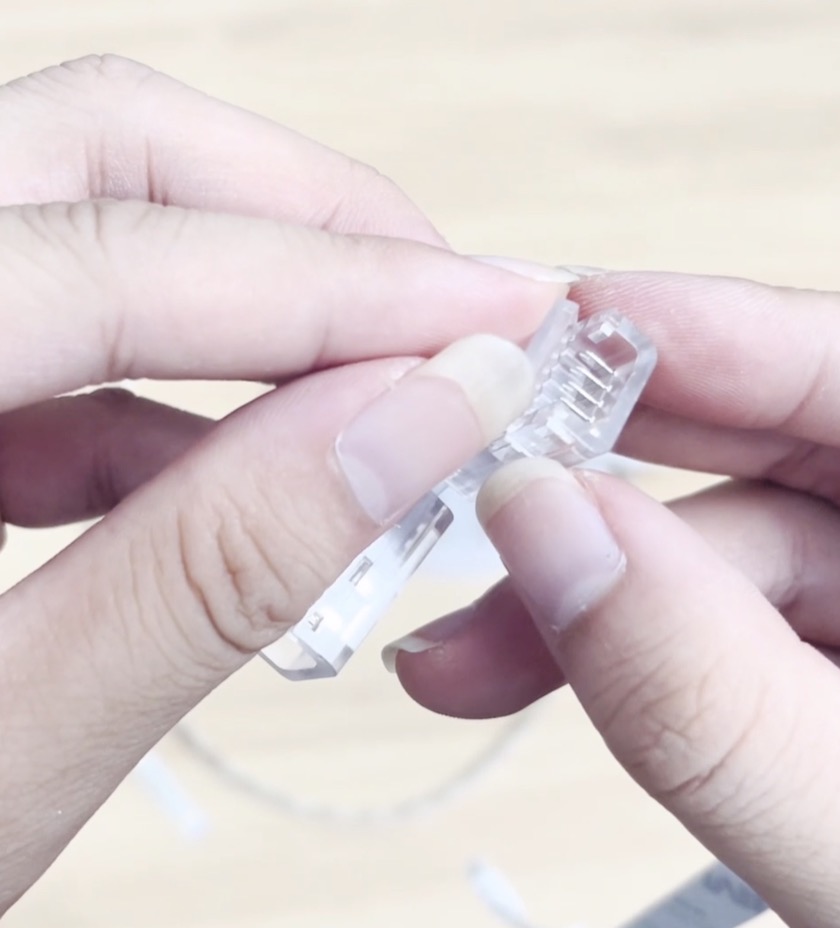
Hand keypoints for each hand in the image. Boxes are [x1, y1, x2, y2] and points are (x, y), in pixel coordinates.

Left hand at [0, 55, 569, 911]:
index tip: (497, 320)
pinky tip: (234, 471)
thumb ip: (214, 573)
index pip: (113, 260)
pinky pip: (50, 328)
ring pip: (85, 213)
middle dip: (308, 223)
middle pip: (96, 150)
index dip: (345, 287)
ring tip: (377, 393)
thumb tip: (413, 426)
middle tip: (445, 310)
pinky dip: (172, 384)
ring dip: (258, 294)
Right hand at [391, 273, 839, 927]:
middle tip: (483, 482)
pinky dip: (655, 652)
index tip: (577, 315)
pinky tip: (555, 674)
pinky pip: (765, 623)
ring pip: (767, 551)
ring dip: (609, 595)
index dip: (744, 336)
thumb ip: (729, 711)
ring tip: (468, 652)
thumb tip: (549, 533)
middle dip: (635, 479)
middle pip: (825, 450)